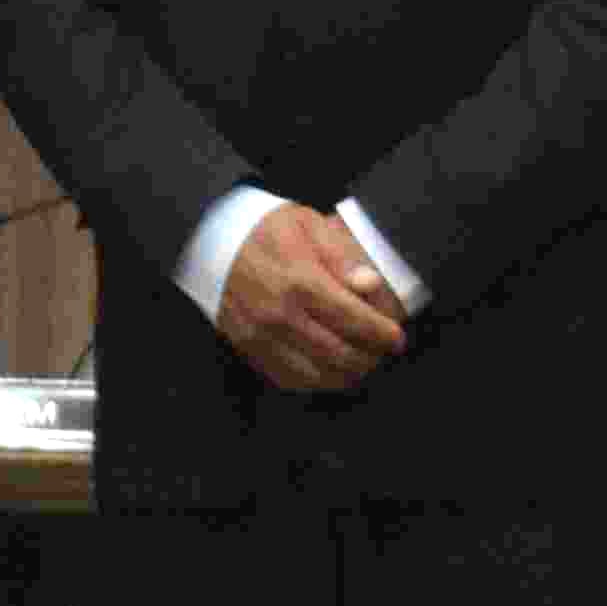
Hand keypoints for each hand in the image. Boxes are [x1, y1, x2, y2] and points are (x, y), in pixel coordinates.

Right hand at [214, 202, 406, 395]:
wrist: (208, 239)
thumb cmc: (264, 228)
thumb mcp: (307, 224)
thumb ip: (341, 256)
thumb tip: (370, 285)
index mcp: (299, 281)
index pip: (353, 320)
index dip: (381, 334)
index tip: (397, 337)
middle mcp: (279, 315)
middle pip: (339, 354)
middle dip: (370, 358)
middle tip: (384, 352)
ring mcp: (260, 337)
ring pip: (315, 375)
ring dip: (347, 375)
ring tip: (363, 363)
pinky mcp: (247, 348)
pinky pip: (288, 379)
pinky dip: (315, 381)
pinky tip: (330, 370)